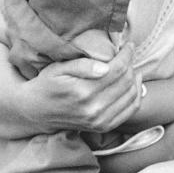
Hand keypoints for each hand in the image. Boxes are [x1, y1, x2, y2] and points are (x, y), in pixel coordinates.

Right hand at [21, 43, 140, 133]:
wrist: (37, 112)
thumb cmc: (47, 85)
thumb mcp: (58, 69)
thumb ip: (81, 66)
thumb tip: (106, 67)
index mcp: (83, 92)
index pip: (117, 70)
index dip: (127, 55)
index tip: (128, 45)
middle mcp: (94, 108)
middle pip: (126, 81)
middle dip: (131, 64)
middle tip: (128, 55)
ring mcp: (100, 120)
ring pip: (131, 95)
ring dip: (135, 78)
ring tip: (130, 67)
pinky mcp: (104, 127)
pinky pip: (131, 110)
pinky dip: (137, 95)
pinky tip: (134, 84)